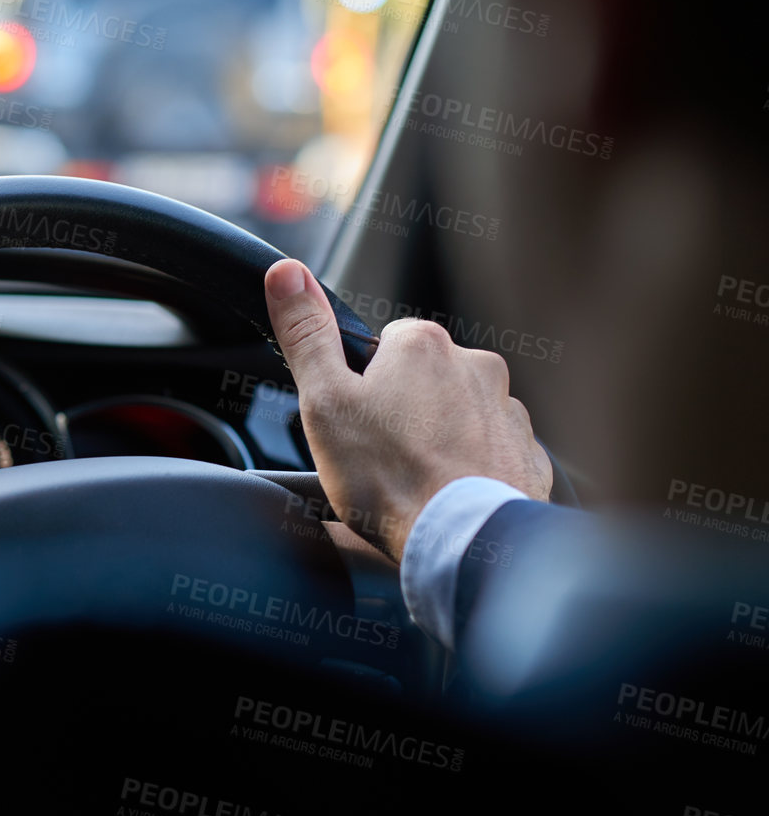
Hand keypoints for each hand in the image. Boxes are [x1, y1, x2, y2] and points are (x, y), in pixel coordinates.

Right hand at [262, 259, 552, 559]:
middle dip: (402, 412)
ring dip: (439, 440)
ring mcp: (509, 412)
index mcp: (423, 345)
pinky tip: (450, 497)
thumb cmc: (389, 476)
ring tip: (415, 484)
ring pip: (460, 416)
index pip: (383, 347)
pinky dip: (473, 470)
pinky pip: (493, 452)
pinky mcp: (530, 456)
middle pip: (423, 380)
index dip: (360, 386)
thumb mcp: (324, 400)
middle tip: (380, 458)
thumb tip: (285, 272)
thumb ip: (306, 333)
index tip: (355, 423)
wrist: (462, 543)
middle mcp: (476, 365)